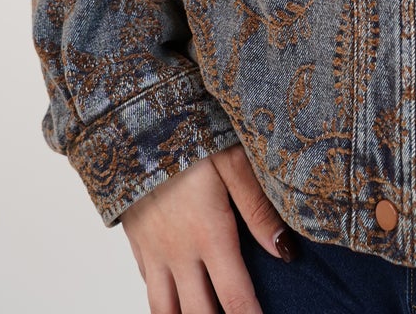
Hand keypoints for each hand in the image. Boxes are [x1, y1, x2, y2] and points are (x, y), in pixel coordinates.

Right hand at [120, 142, 297, 313]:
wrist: (130, 121)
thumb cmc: (187, 132)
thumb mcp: (231, 161)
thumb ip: (258, 208)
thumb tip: (284, 250)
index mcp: (209, 234)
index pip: (235, 297)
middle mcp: (179, 252)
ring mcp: (154, 252)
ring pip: (165, 311)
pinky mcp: (138, 245)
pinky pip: (149, 289)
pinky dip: (165, 303)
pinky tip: (178, 303)